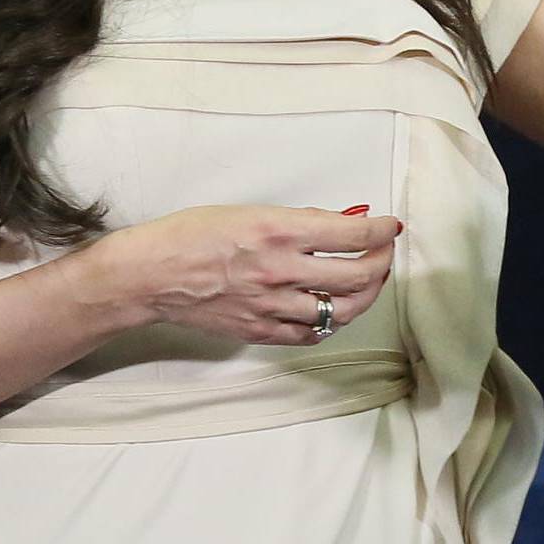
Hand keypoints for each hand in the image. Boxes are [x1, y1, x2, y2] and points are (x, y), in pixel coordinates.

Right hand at [89, 206, 402, 345]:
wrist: (151, 274)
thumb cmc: (195, 232)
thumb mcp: (253, 210)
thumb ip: (302, 220)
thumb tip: (345, 223)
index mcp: (280, 231)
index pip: (354, 236)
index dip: (383, 231)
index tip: (391, 226)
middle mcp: (281, 271)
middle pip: (358, 277)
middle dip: (383, 263)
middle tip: (384, 252)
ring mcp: (272, 306)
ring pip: (341, 310)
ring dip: (366, 295)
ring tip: (369, 281)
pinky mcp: (260, 331)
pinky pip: (311, 334)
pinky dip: (331, 321)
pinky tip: (334, 307)